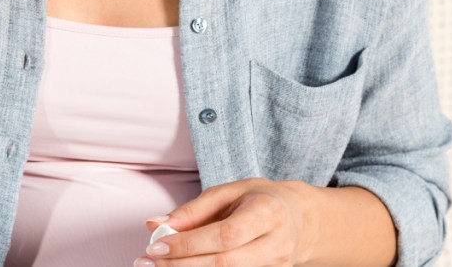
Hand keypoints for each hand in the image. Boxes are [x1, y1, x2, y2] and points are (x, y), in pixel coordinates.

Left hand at [135, 178, 316, 266]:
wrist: (302, 220)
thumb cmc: (261, 200)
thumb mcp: (230, 192)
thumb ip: (193, 209)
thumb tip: (155, 224)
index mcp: (267, 212)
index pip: (224, 236)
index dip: (188, 245)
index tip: (156, 246)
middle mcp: (276, 244)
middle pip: (225, 264)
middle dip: (182, 265)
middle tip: (149, 263)